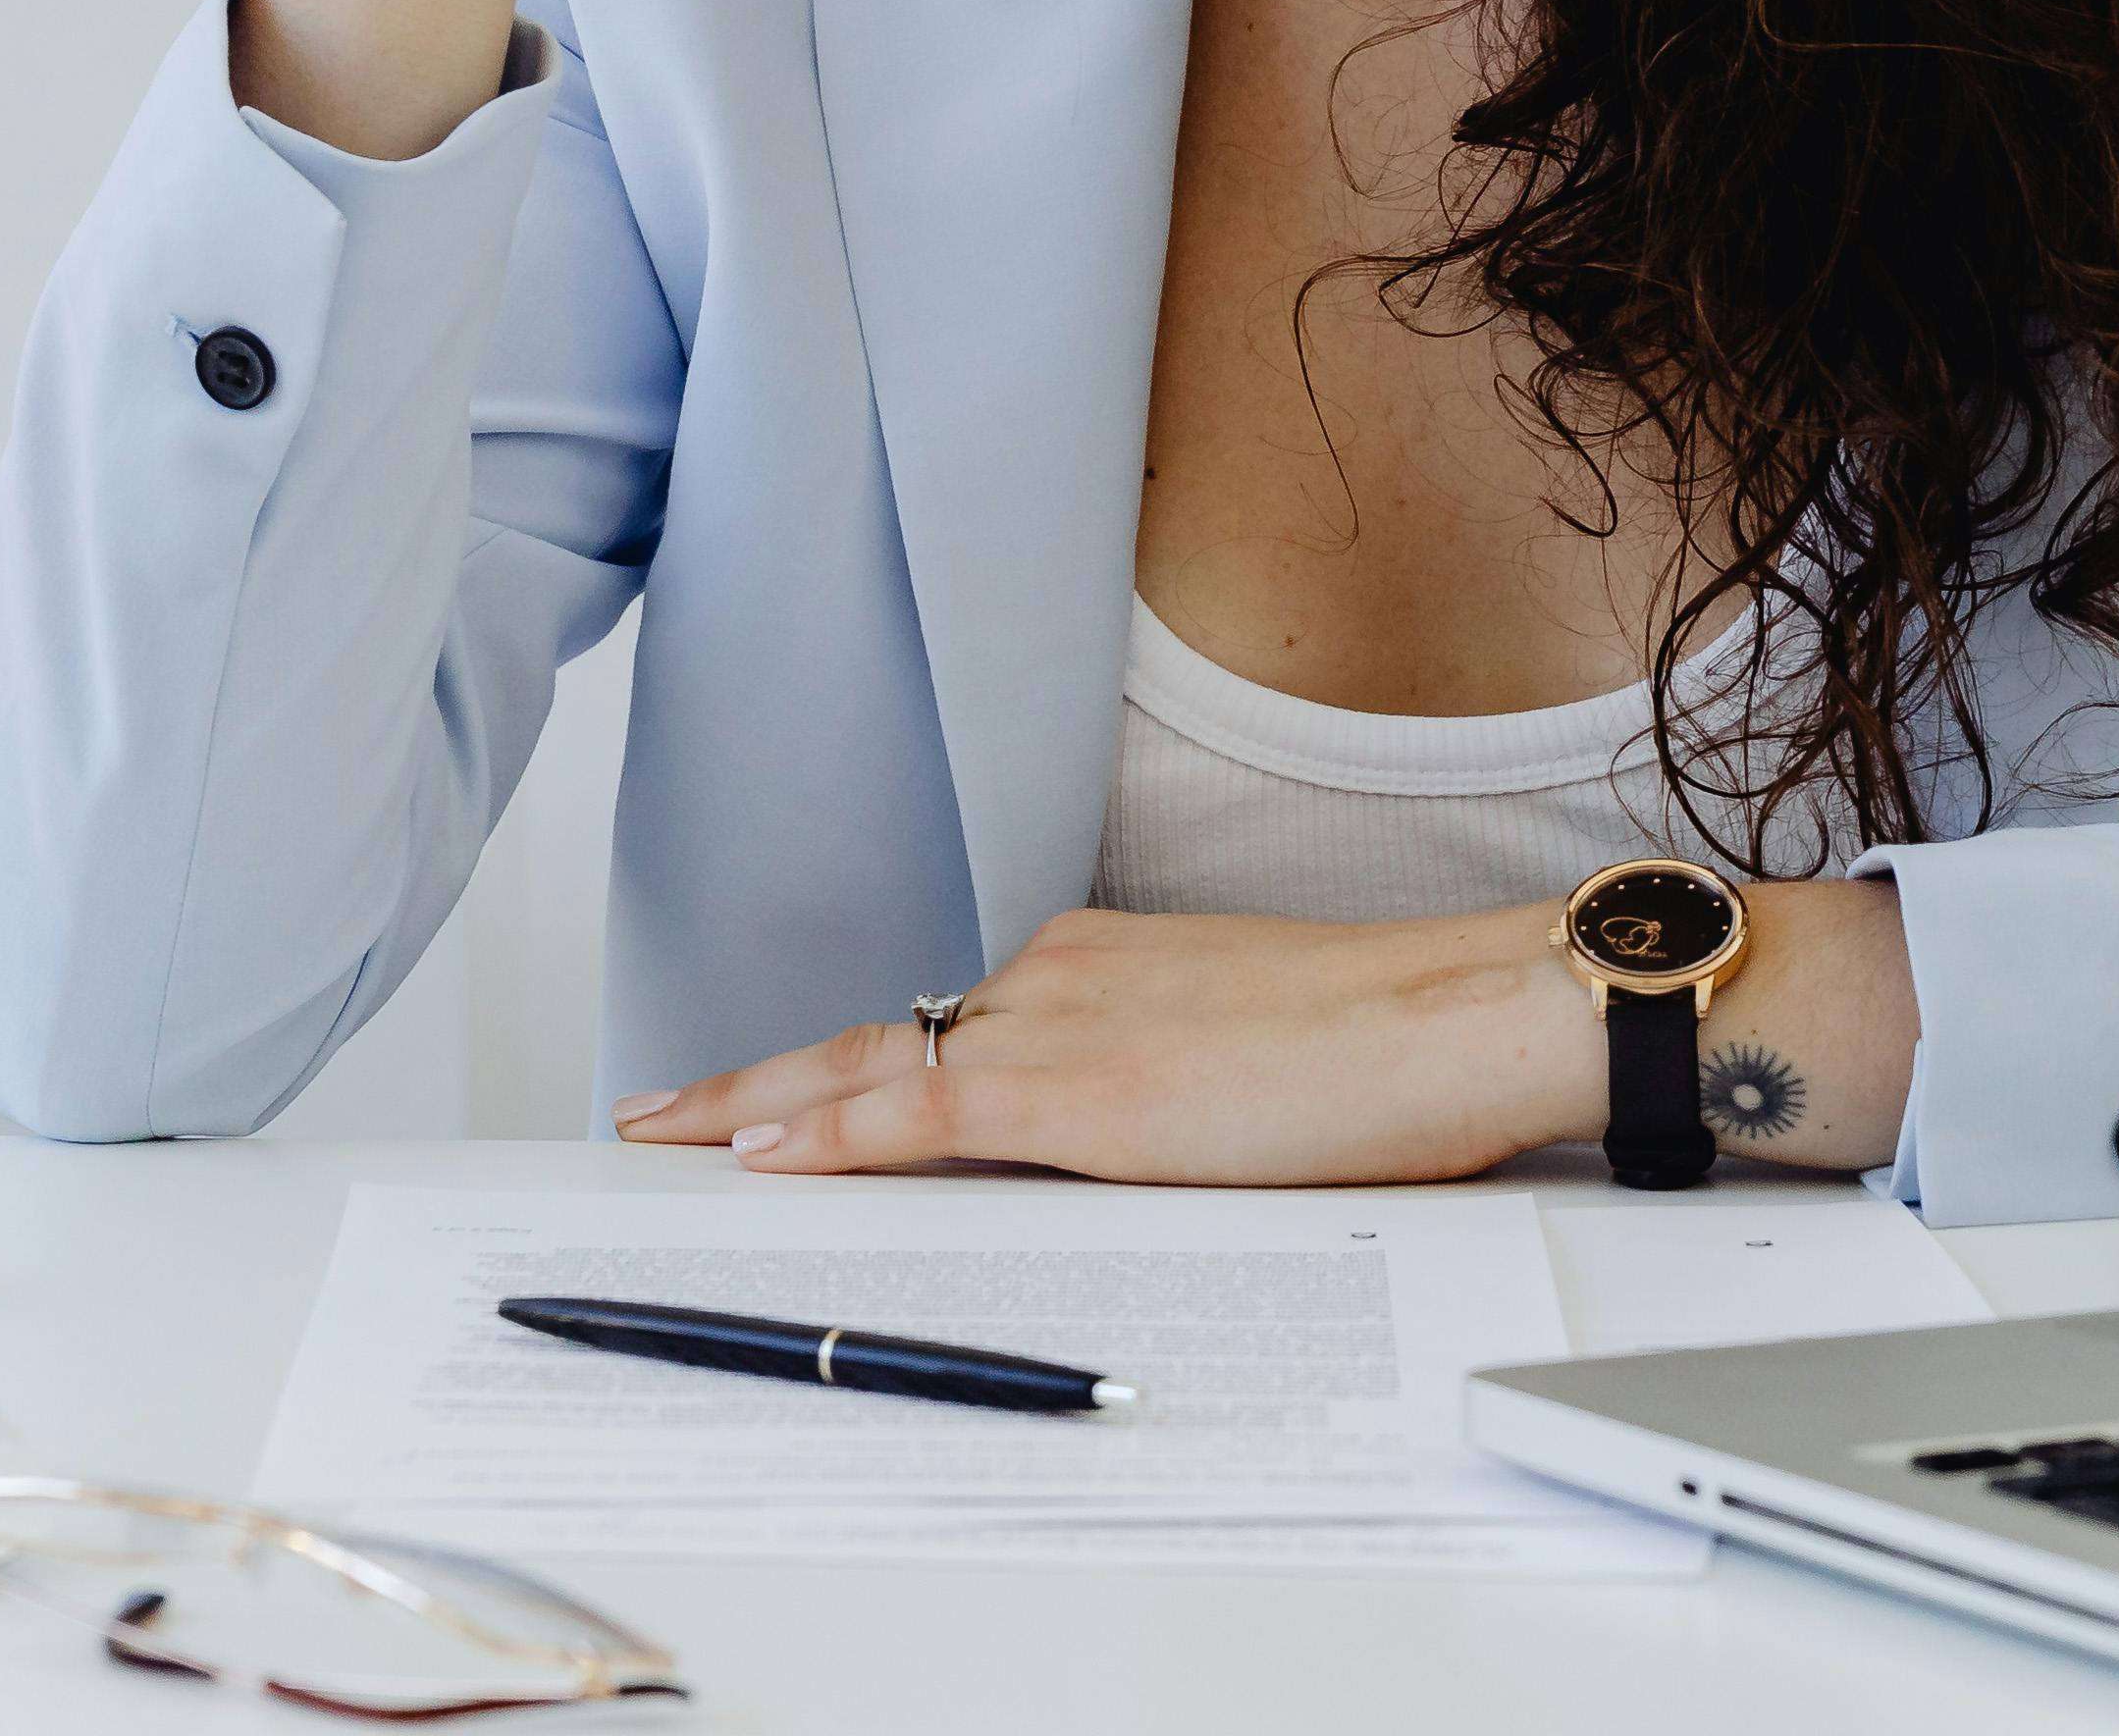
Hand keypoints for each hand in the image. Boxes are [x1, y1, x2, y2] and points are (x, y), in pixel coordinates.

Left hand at [616, 905, 1599, 1183]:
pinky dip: (830, 1131)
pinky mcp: (1077, 1089)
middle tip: (660, 1108)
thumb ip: (1169, 1078)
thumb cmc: (1393, 1046)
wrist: (1458, 1016)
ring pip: (875, 1065)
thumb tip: (1138, 1139)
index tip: (782, 1089)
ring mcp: (1062, 1025)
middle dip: (764, 1078)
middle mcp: (1064, 975)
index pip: (948, 1023)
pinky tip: (760, 1154)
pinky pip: (918, 1113)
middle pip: (882, 1035)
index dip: (852, 1063)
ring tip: (669, 1135)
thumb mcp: (1253, 1051)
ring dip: (766, 1104)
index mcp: (1108, 964)